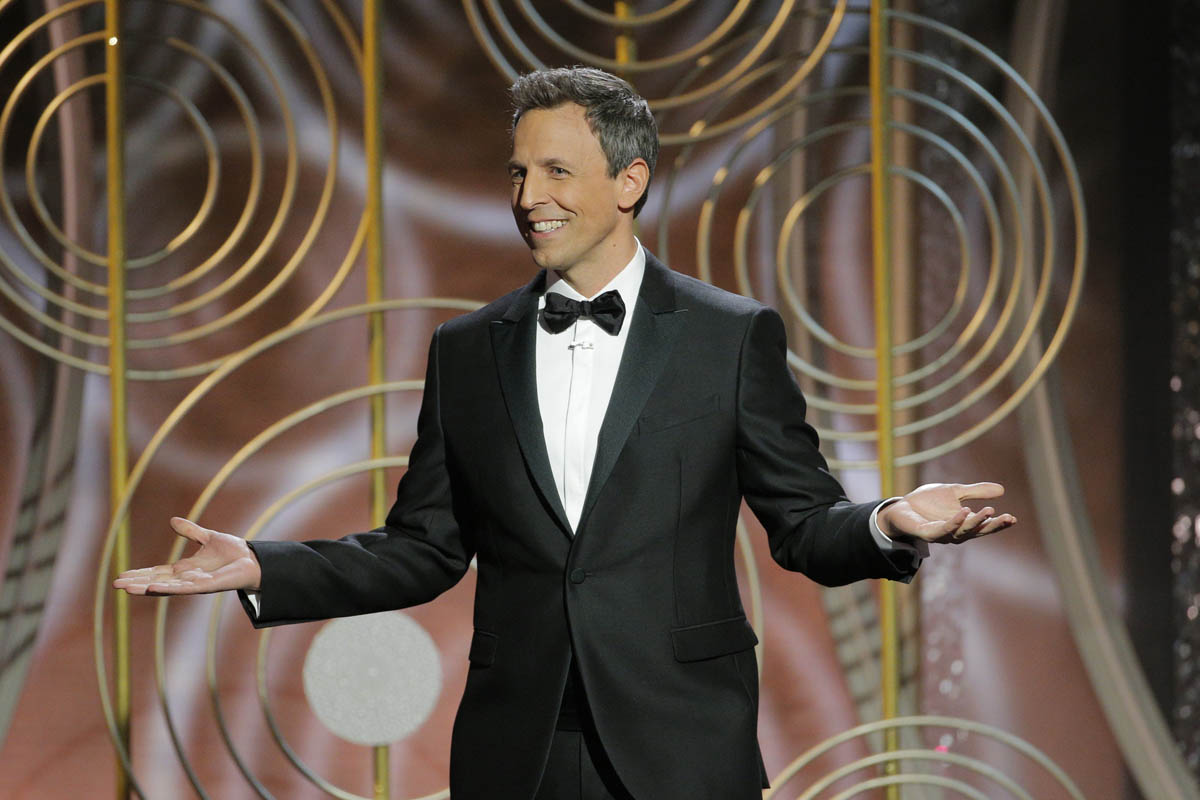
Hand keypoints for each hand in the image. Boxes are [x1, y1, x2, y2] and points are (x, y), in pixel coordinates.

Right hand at [112, 517, 261, 594]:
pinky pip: (185, 589)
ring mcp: (197, 584)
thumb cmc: (234, 552)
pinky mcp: (208, 586)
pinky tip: (153, 589)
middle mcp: (188, 579)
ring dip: (147, 588)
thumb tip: (173, 520)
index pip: (158, 573)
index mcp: (186, 569)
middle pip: (157, 582)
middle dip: (137, 584)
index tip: (121, 576)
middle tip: (116, 585)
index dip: (140, 574)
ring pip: (167, 588)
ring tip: (127, 589)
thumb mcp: (208, 538)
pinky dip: (168, 589)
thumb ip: (191, 532)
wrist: (254, 559)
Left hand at [878, 482, 1015, 544]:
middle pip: (977, 531)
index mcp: (964, 524)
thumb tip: (1002, 489)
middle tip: (1008, 518)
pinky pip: (943, 529)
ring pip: (963, 531)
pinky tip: (964, 511)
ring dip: (976, 522)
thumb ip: (976, 491)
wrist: (902, 505)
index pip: (984, 526)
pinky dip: (955, 521)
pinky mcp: (927, 533)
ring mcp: (942, 534)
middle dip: (992, 525)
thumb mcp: (955, 491)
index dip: (998, 523)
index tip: (1013, 518)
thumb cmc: (928, 501)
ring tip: (989, 510)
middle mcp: (955, 533)